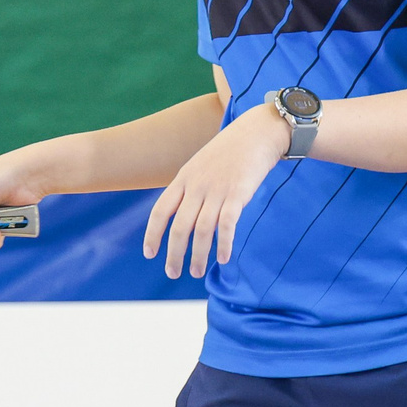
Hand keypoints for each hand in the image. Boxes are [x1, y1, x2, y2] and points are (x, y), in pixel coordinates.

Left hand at [143, 106, 285, 277]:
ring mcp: (217, 190)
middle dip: (174, 253)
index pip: (160, 211)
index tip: (150, 254)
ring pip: (201, 230)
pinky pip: (227, 224)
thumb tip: (184, 216)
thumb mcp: (200, 166)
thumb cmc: (229, 152)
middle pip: (179, 226)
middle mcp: (197, 186)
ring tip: (196, 272)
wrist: (256, 133)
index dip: (153, 234)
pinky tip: (223, 259)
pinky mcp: (238, 194)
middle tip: (173, 273)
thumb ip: (191, 189)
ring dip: (198, 255)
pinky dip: (223, 243)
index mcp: (183, 179)